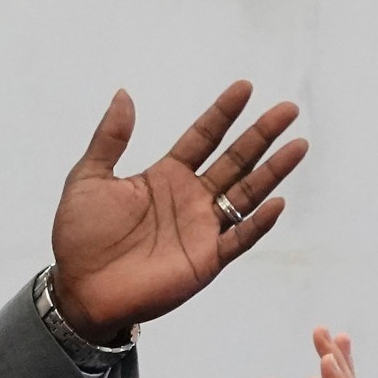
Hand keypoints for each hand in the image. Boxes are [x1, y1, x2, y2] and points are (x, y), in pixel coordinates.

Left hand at [48, 82, 307, 339]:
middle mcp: (190, 199)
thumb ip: (109, 139)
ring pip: (246, 194)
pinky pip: (239, 239)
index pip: (202, 137)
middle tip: (288, 109)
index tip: (244, 87)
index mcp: (165, 177)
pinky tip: (277, 202)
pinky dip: (258, 224)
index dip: (222, 113)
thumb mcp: (89, 179)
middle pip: (234, 160)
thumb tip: (124, 93)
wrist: (78, 290)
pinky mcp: (205, 260)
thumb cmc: (80, 237)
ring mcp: (201, 229)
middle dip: (261, 135)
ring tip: (298, 145)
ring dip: (273, 171)